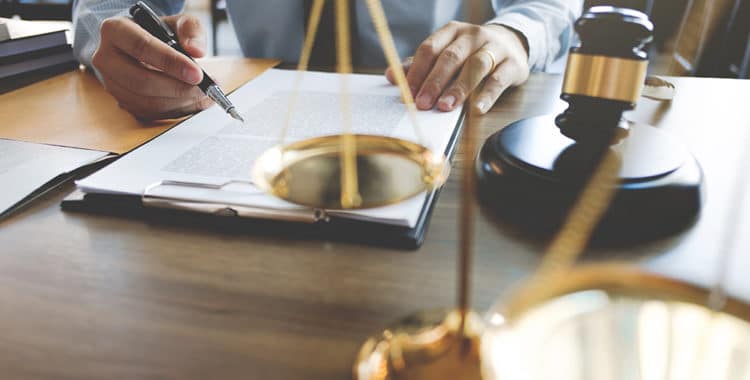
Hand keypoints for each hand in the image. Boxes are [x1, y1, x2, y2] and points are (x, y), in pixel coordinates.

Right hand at [92, 14, 210, 119]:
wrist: (146, 46)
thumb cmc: (159, 32)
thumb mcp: (178, 22)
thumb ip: (191, 30)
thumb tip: (197, 51)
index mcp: (115, 30)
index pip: (141, 47)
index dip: (171, 62)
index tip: (197, 74)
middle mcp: (106, 58)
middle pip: (141, 80)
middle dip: (178, 88)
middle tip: (203, 88)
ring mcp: (111, 83)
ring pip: (145, 101)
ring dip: (179, 102)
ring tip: (202, 94)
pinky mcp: (122, 101)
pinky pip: (149, 112)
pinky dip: (174, 110)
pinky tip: (192, 101)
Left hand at [386, 22, 529, 113]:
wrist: (512, 44)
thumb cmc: (471, 53)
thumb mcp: (446, 53)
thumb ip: (419, 65)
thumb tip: (391, 76)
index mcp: (452, 31)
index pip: (429, 49)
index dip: (417, 72)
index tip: (407, 93)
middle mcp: (473, 35)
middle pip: (450, 57)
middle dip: (434, 82)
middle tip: (422, 104)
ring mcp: (495, 48)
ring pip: (475, 66)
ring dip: (458, 88)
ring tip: (445, 107)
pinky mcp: (513, 64)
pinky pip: (499, 80)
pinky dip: (487, 95)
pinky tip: (477, 110)